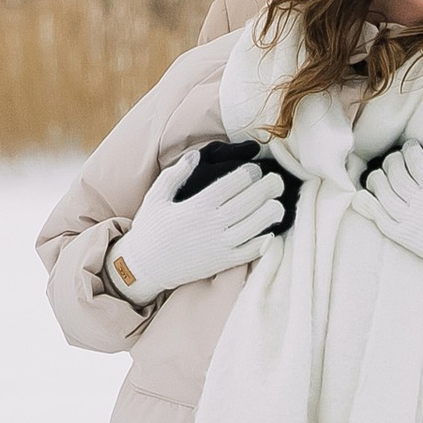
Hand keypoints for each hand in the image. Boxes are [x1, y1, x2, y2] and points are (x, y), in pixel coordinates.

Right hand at [110, 158, 286, 303]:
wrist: (145, 267)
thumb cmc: (151, 229)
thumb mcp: (156, 196)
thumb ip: (176, 174)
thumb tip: (196, 155)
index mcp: (198, 205)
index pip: (235, 182)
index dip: (251, 172)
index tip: (256, 168)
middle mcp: (213, 224)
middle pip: (252, 200)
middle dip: (269, 186)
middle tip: (277, 180)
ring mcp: (220, 245)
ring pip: (257, 225)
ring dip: (272, 211)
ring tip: (276, 203)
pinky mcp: (223, 263)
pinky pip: (252, 251)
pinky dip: (266, 240)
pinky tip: (270, 230)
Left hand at [366, 140, 422, 300]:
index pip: (415, 161)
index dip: (410, 149)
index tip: (411, 146)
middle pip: (395, 173)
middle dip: (392, 160)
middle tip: (396, 158)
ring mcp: (411, 223)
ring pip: (382, 193)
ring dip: (377, 178)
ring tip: (381, 174)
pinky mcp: (405, 239)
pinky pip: (379, 219)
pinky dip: (368, 206)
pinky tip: (366, 196)